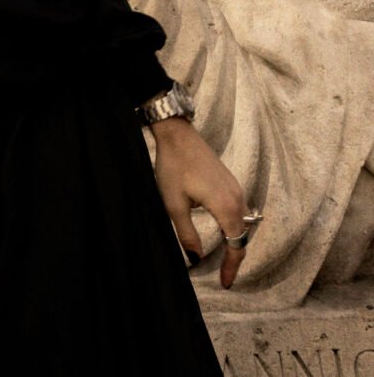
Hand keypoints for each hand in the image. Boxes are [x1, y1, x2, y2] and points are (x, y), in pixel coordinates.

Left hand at [150, 116, 249, 287]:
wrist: (177, 134)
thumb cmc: (173, 167)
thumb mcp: (174, 205)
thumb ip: (187, 234)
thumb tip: (197, 259)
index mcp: (226, 207)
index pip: (237, 246)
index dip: (232, 268)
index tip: (225, 284)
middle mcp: (237, 198)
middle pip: (243, 236)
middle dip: (235, 258)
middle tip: (224, 276)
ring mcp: (236, 187)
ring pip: (243, 223)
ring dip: (236, 241)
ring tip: (224, 258)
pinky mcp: (230, 181)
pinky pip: (239, 210)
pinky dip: (235, 226)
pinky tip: (224, 231)